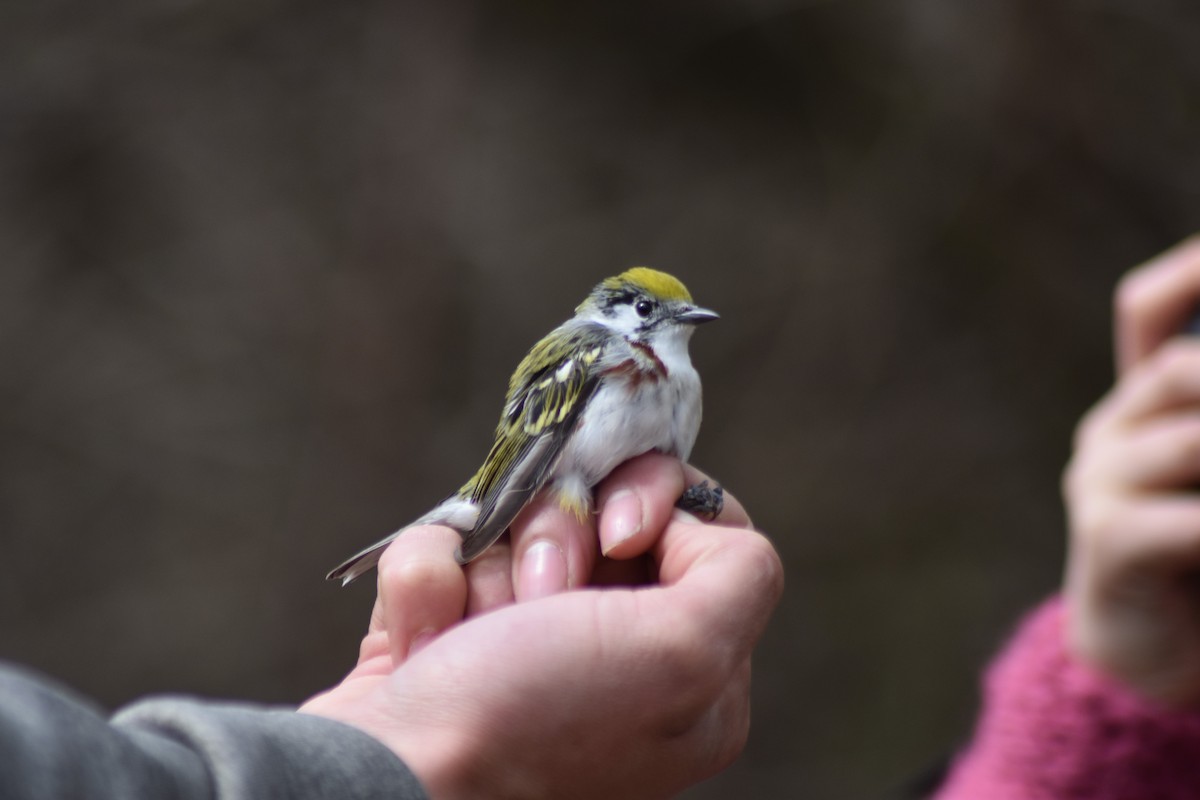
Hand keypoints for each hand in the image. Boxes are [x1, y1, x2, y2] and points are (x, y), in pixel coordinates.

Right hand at [301, 454, 782, 798]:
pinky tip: (424, 641)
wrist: (389, 780)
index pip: (704, 529)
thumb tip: (690, 523)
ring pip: (518, 527)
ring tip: (470, 637)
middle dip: (561, 537)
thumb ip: (740, 573)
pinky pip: (446, 552)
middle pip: (605, 514)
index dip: (657, 503)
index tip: (618, 530)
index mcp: (694, 672)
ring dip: (489, 569)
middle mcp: (617, 657)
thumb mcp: (682, 655)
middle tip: (542, 595)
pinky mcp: (450, 633)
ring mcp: (528, 644)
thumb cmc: (535, 724)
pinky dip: (429, 584)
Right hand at [1064, 236, 1199, 705]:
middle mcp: (1108, 433)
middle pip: (1184, 369)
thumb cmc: (1198, 563)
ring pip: (1192, 437)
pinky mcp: (1106, 540)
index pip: (1146, 312)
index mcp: (1140, 409)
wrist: (1144, 657)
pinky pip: (1186, 519)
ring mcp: (1097, 482)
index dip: (1190, 270)